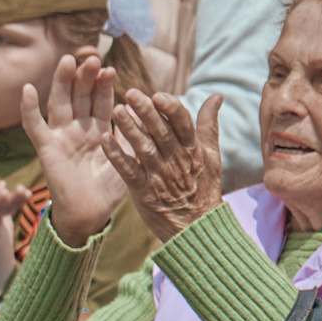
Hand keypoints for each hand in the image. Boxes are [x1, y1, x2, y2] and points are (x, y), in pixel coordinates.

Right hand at [19, 56, 130, 245]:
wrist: (91, 213)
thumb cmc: (110, 187)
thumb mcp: (128, 156)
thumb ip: (135, 133)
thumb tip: (145, 109)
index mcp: (100, 129)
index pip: (101, 101)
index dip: (104, 85)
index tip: (111, 68)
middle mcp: (79, 129)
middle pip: (80, 96)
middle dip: (86, 77)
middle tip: (92, 58)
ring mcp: (61, 136)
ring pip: (60, 103)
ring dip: (62, 83)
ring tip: (68, 61)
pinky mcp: (47, 148)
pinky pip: (34, 126)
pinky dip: (29, 108)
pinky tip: (28, 89)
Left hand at [104, 89, 225, 242]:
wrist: (196, 226)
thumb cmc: (203, 187)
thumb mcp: (211, 155)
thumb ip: (209, 125)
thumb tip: (216, 96)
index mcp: (193, 150)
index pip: (184, 125)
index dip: (172, 110)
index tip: (158, 95)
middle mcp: (177, 160)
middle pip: (161, 133)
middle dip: (147, 113)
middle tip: (130, 94)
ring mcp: (160, 176)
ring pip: (144, 149)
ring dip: (130, 130)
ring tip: (115, 110)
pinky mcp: (144, 191)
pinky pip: (129, 171)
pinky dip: (117, 155)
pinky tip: (105, 139)